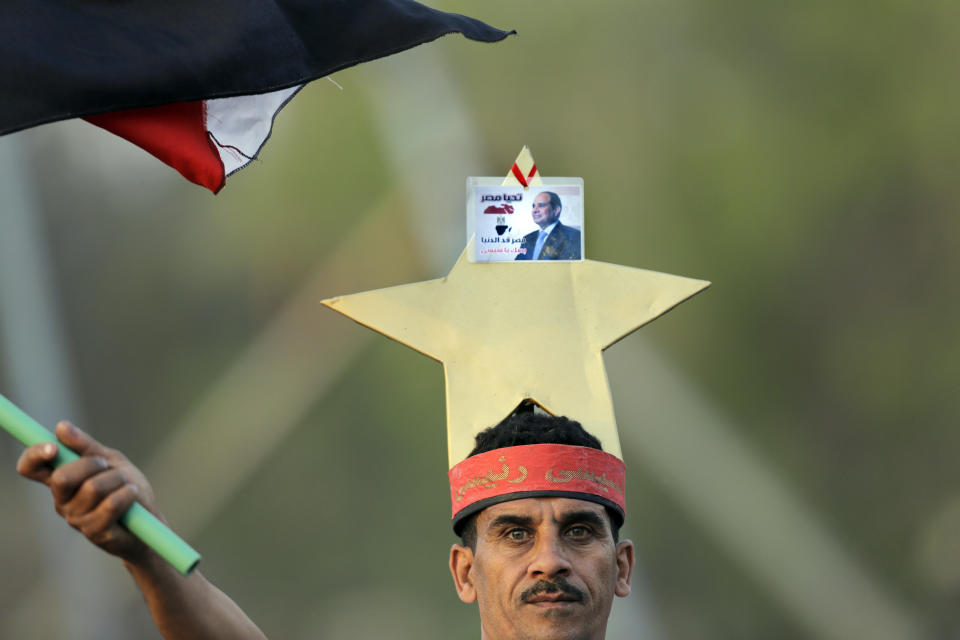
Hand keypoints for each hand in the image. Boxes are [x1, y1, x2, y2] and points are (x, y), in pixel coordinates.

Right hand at [17, 421, 160, 561]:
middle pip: (62, 477)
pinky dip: (128, 494)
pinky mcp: (94, 532)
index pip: (31, 468)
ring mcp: (76, 518)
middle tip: (108, 467)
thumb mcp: (110, 460)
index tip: (54, 448)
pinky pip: (111, 504)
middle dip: (92, 464)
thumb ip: (86, 446)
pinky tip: (132, 495)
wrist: (150, 521)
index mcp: (61, 481)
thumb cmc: (127, 488)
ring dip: (118, 480)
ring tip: (126, 485)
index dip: (35, 455)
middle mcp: (62, 501)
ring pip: (93, 488)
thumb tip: (61, 427)